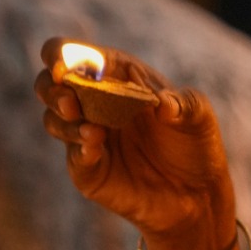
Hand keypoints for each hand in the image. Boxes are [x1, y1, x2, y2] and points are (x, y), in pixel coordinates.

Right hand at [36, 40, 235, 249]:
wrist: (199, 195)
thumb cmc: (196, 145)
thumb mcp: (199, 117)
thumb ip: (184, 103)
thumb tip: (163, 103)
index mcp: (115, 76)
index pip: (74, 55)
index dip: (61, 54)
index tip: (61, 63)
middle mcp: (94, 103)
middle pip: (51, 85)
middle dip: (52, 89)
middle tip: (70, 102)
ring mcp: (88, 136)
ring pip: (54, 120)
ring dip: (64, 122)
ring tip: (93, 130)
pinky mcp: (90, 170)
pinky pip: (74, 157)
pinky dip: (80, 150)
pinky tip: (94, 146)